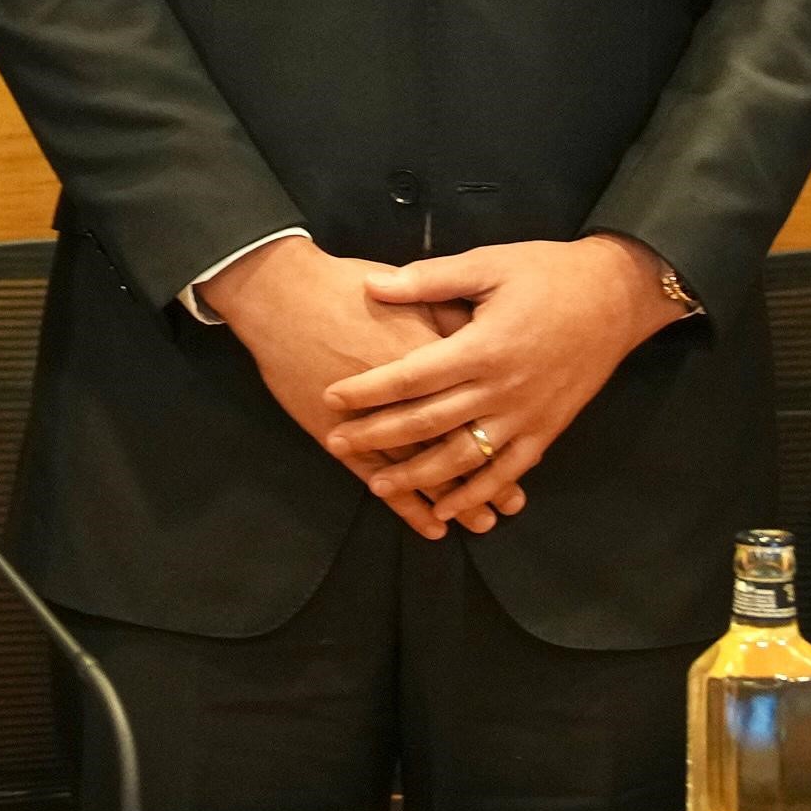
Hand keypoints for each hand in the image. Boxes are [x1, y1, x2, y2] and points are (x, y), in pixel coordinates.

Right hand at [203, 237, 515, 540]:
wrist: (280, 294)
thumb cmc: (341, 284)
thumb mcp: (410, 286)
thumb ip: (446, 308)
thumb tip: (479, 328)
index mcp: (431, 355)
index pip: (478, 399)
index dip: (504, 427)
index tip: (530, 450)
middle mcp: (411, 397)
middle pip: (460, 443)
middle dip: (490, 477)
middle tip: (515, 504)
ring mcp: (375, 421)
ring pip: (427, 470)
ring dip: (456, 499)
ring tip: (483, 523)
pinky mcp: (341, 437)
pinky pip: (383, 479)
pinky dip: (409, 506)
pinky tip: (430, 526)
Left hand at [328, 236, 682, 535]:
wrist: (617, 295)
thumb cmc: (549, 274)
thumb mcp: (489, 263)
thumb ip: (429, 280)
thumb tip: (372, 285)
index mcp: (483, 346)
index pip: (412, 376)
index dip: (368, 390)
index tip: (331, 398)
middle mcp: (502, 388)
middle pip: (428, 422)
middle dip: (377, 437)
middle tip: (336, 445)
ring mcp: (527, 415)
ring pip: (463, 457)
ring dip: (418, 476)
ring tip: (377, 485)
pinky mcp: (547, 430)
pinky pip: (508, 472)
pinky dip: (476, 495)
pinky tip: (446, 510)